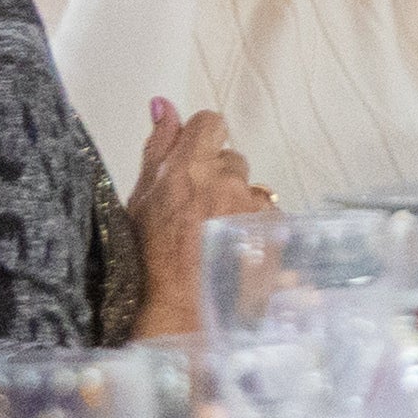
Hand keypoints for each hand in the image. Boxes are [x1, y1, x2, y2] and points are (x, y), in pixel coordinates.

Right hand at [126, 103, 273, 337]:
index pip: (211, 123)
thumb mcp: (140, 201)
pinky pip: (268, 216)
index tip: (193, 160)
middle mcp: (227, 181)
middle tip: (196, 214)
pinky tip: (233, 252)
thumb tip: (163, 103)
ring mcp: (256, 207)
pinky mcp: (277, 230)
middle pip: (231, 160)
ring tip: (213, 240)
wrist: (182, 314)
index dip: (202, 139)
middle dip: (217, 179)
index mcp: (188, 169)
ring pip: (251, 190)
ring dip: (237, 205)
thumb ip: (158, 148)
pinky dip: (254, 229)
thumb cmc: (149, 261)